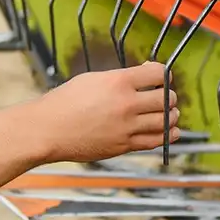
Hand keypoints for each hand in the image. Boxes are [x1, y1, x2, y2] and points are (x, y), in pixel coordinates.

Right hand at [33, 61, 178, 163]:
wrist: (47, 130)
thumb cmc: (64, 102)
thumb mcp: (92, 79)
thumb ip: (120, 78)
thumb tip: (143, 75)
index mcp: (118, 81)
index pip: (159, 74)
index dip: (163, 74)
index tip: (160, 78)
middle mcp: (126, 104)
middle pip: (167, 98)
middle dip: (168, 96)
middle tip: (163, 96)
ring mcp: (127, 127)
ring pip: (166, 120)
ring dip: (171, 116)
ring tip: (167, 114)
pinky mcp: (124, 145)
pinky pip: (156, 140)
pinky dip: (167, 134)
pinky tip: (168, 131)